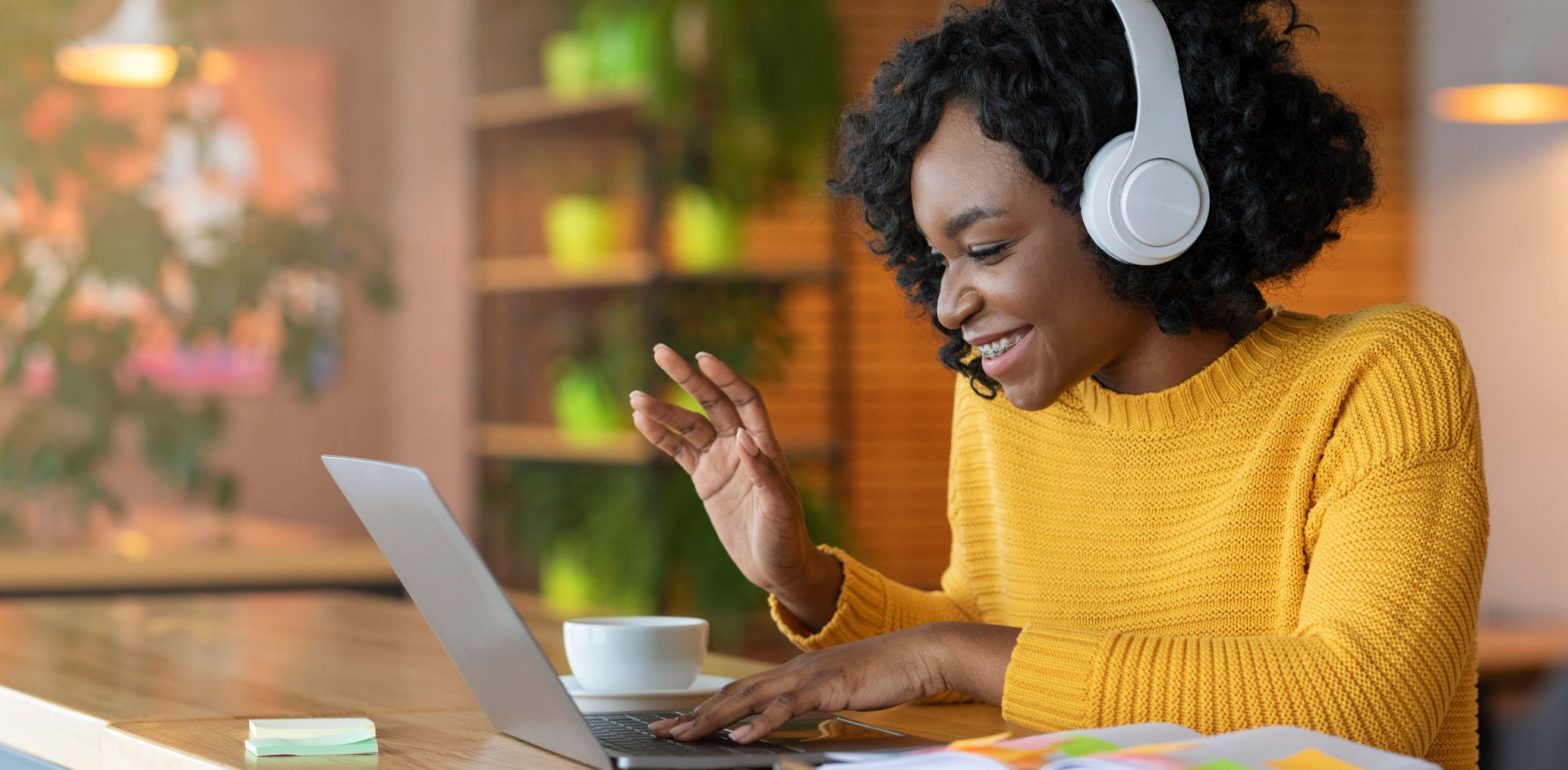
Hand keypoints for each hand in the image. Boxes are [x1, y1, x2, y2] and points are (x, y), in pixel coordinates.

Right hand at [629, 345, 840, 626]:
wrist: (775, 568)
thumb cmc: (786, 538)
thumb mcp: (779, 509)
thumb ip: (764, 473)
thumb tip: (743, 437)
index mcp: (764, 445)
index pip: (744, 399)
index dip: (725, 377)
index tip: (702, 358)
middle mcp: (741, 446)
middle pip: (711, 401)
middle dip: (686, 377)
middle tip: (660, 351)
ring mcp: (721, 461)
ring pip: (688, 425)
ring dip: (663, 409)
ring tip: (635, 397)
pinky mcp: (705, 480)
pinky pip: (679, 451)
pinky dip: (660, 436)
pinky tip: (640, 420)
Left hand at [649, 625, 952, 743]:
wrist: (922, 653)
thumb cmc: (887, 673)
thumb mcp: (839, 691)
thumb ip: (812, 702)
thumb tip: (790, 719)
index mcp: (794, 672)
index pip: (740, 691)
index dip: (707, 707)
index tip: (678, 723)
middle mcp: (793, 670)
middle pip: (733, 693)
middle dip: (694, 714)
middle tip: (661, 731)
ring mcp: (808, 676)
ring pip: (749, 699)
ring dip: (713, 718)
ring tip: (684, 735)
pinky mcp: (828, 687)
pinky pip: (787, 707)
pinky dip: (760, 722)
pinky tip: (740, 736)